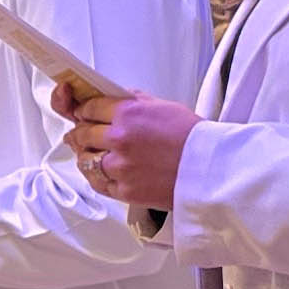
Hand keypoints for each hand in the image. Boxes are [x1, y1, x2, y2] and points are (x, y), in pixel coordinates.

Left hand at [64, 89, 194, 210]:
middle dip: (80, 132)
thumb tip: (112, 99)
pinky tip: (99, 170)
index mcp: (128, 113)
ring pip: (85, 159)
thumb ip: (132, 101)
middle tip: (80, 133)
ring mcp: (120, 167)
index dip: (84, 110)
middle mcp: (119, 139)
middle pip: (82, 133)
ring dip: (85, 154)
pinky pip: (97, 182)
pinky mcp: (124, 190)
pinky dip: (95, 175)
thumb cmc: (191, 137)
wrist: (209, 169)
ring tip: (88, 152)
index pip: (90, 108)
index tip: (83, 113)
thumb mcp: (161, 106)